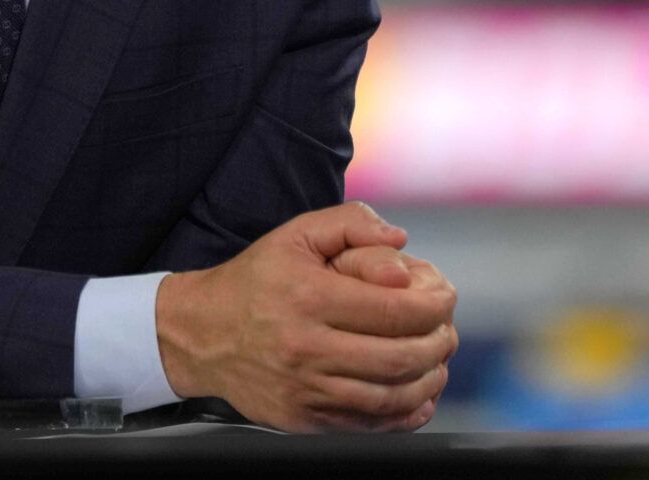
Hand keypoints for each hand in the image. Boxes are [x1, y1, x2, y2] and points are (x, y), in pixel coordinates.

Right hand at [155, 203, 458, 431]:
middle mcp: (307, 348)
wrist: (201, 333)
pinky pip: (369, 424)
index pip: (395, 309)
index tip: (446, 297)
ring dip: (429, 379)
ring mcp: (306, 389)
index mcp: (309, 298)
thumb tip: (400, 243)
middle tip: (448, 331)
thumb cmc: (255, 280)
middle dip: (439, 342)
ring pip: (390, 395)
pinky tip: (419, 395)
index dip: (435, 306)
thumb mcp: (295, 235)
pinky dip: (405, 414)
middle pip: (400, 356)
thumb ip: (350, 224)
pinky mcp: (304, 418)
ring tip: (438, 360)